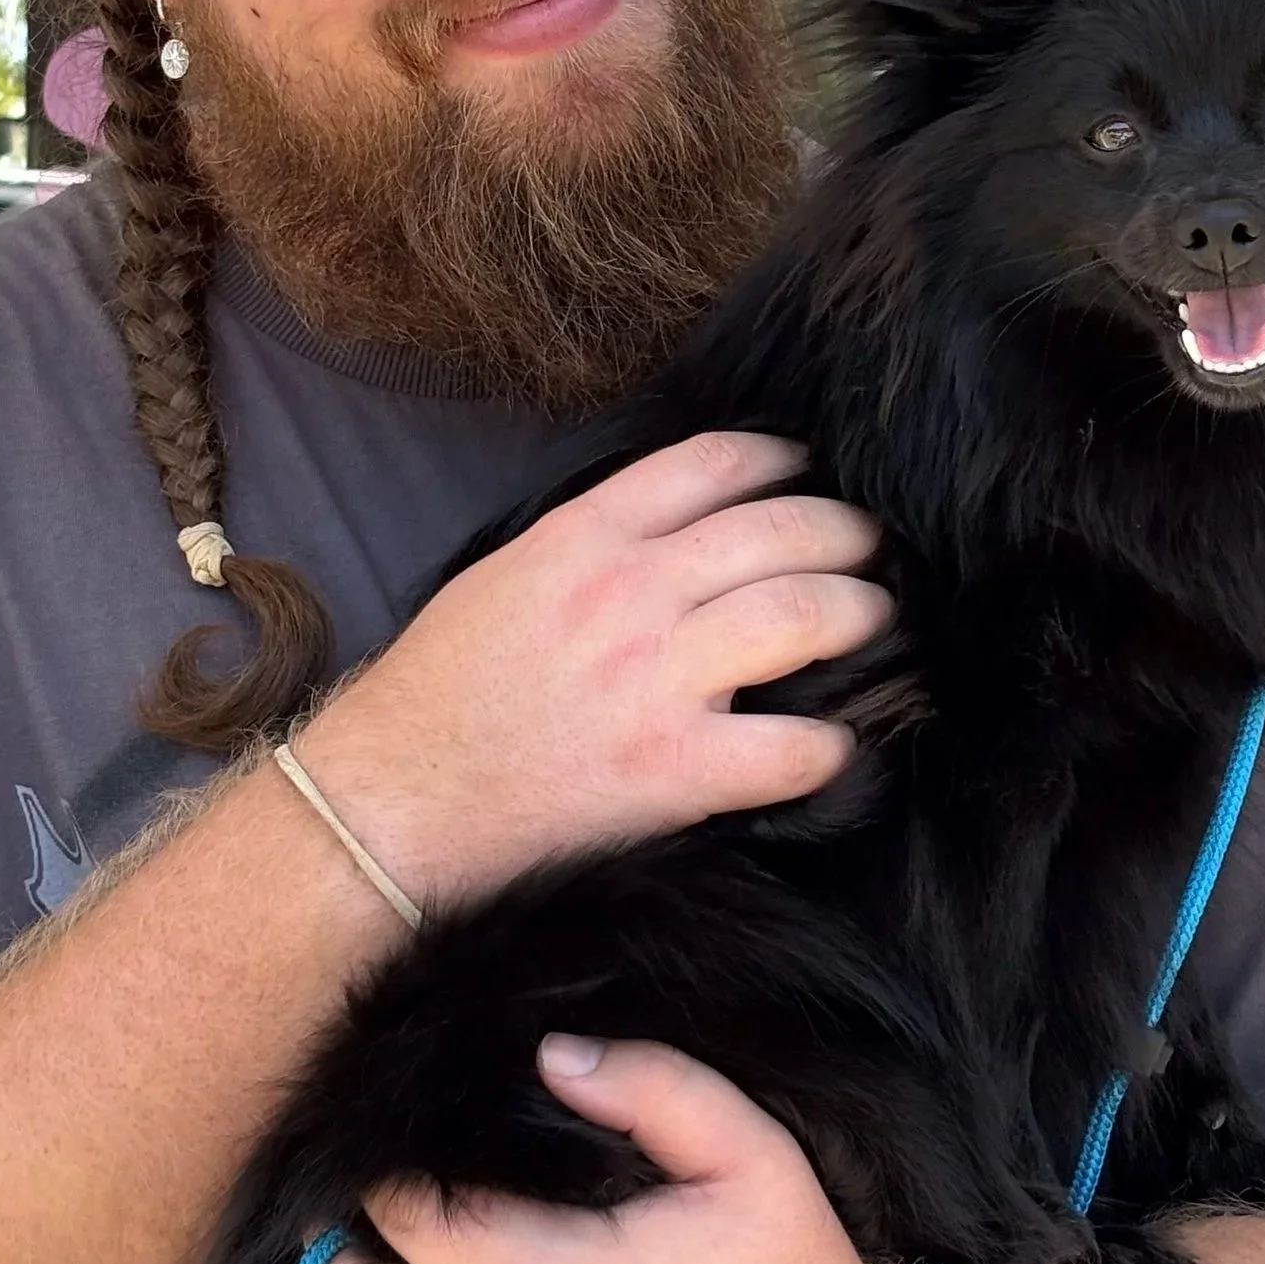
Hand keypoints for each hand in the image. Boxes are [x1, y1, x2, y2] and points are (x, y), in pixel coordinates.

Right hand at [294, 433, 890, 907]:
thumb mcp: (502, 578)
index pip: (711, 463)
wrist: (389, 804)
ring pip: (801, 614)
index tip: (807, 472)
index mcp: (582, 538)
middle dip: (843, 533)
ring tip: (875, 617)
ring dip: (858, 612)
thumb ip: (588, 546)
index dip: (779, 459)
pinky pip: (791, 747)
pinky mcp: (672, 770)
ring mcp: (654, 680)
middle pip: (779, 530)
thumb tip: (673, 533)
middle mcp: (628, 594)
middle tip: (867, 549)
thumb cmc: (434, 697)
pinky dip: (830, 745)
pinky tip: (837, 743)